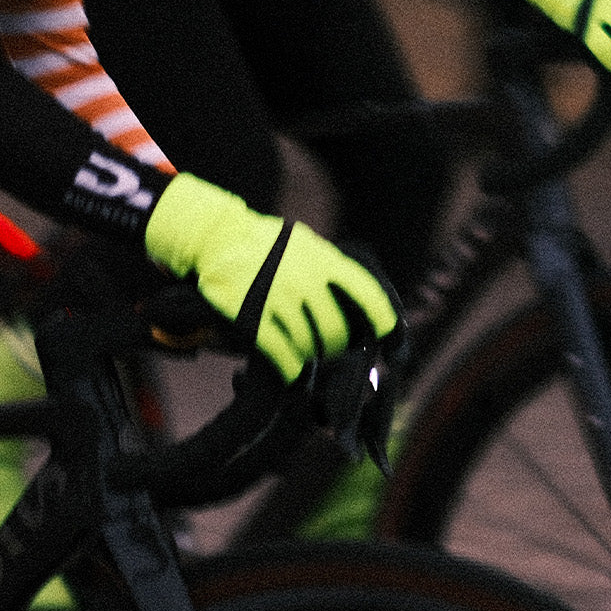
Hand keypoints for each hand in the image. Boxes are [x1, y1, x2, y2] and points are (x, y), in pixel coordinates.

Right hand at [144, 173, 399, 381]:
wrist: (217, 236)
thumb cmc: (267, 245)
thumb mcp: (307, 246)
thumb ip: (331, 271)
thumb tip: (363, 307)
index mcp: (324, 261)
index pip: (369, 297)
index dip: (386, 326)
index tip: (392, 345)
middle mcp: (305, 280)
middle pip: (336, 331)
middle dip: (336, 348)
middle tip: (330, 353)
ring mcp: (278, 298)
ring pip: (309, 345)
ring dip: (311, 357)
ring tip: (307, 357)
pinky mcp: (252, 316)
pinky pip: (282, 354)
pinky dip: (292, 370)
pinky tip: (292, 374)